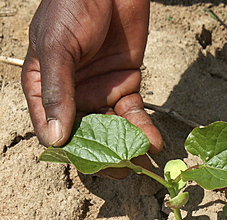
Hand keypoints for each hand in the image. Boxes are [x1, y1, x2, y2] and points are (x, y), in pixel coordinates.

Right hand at [22, 0, 161, 178]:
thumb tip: (55, 138)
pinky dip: (144, 128)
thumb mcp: (57, 47)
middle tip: (122, 170)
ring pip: (113, 129)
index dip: (70, 149)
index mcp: (45, 89)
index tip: (90, 163)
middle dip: (104, 155)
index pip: (53, 128)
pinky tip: (153, 142)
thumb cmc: (71, 7)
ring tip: (142, 162)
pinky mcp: (126, 86)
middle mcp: (73, 96)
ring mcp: (101, 93)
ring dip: (128, 147)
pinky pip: (134, 114)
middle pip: (86, 135)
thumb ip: (57, 90)